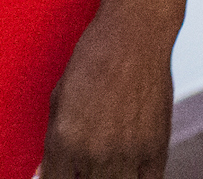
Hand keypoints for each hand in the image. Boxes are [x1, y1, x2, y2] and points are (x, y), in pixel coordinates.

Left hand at [41, 8, 174, 177]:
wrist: (134, 37)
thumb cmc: (95, 60)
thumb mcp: (59, 100)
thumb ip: (53, 144)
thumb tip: (46, 172)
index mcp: (65, 141)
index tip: (63, 174)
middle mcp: (94, 152)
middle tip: (84, 166)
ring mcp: (127, 154)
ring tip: (107, 166)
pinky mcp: (155, 150)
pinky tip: (129, 170)